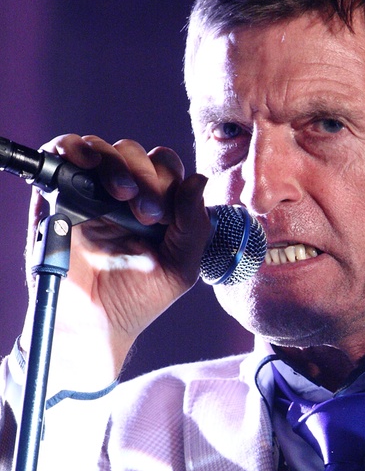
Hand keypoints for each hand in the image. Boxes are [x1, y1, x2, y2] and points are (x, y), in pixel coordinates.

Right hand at [21, 134, 212, 385]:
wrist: (94, 322)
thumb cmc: (137, 299)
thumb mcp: (181, 267)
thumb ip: (195, 227)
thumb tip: (199, 180)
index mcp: (157, 205)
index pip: (167, 168)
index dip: (171, 181)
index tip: (165, 216)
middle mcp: (124, 193)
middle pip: (138, 154)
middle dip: (147, 176)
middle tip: (147, 212)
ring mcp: (91, 190)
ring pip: (106, 149)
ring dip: (118, 164)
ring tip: (121, 196)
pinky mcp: (59, 191)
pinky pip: (64, 150)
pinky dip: (76, 148)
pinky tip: (89, 167)